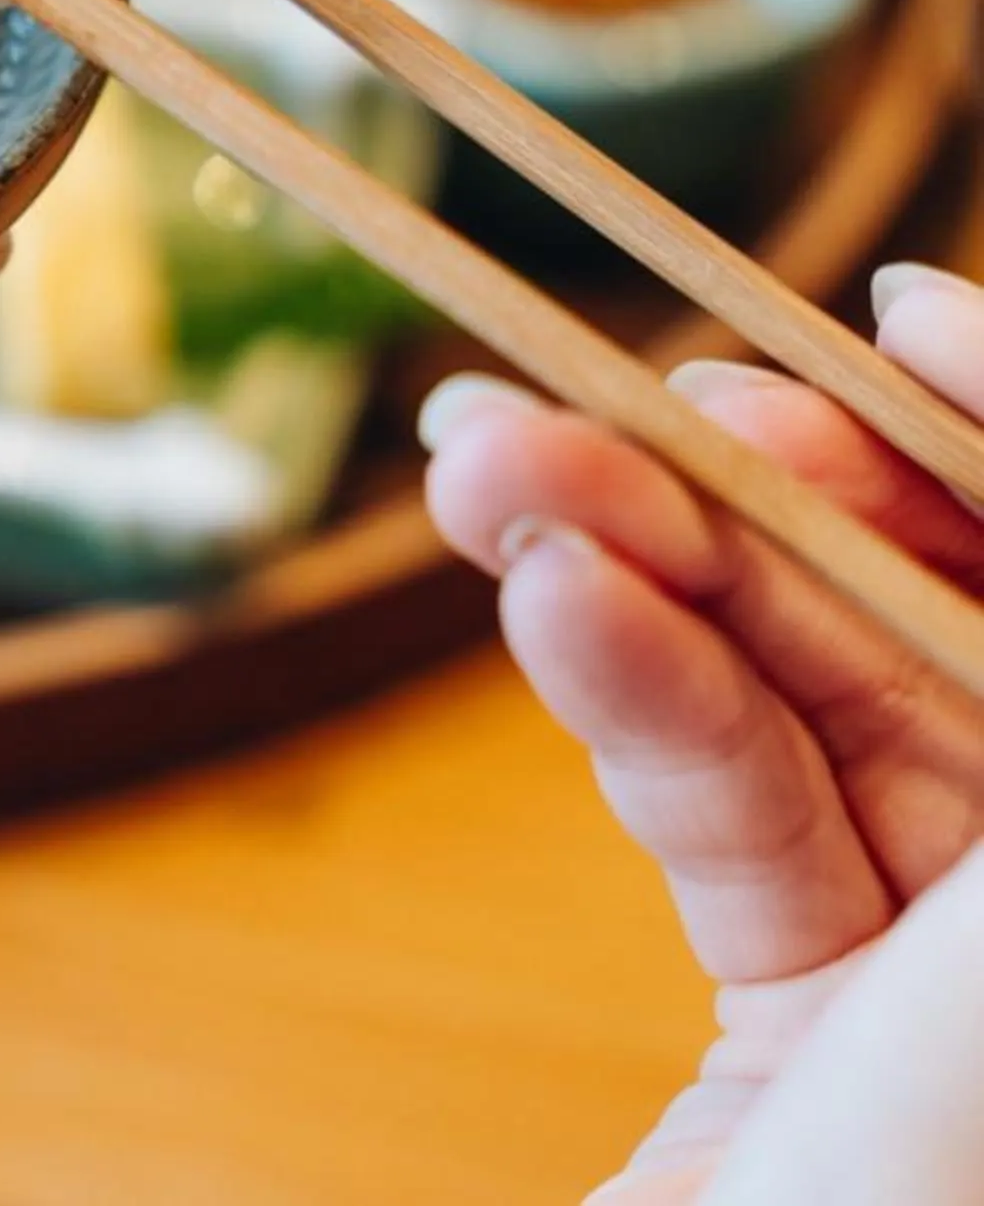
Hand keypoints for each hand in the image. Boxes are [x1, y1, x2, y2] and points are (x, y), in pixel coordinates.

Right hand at [421, 266, 983, 1203]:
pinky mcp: (818, 1016)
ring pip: (815, 696)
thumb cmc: (941, 1193)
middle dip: (780, 494)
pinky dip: (623, 700)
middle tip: (606, 394)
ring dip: (645, 575)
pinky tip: (535, 608)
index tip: (887, 309)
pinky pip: (731, 809)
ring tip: (490, 471)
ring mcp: (968, 972)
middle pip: (960, 622)